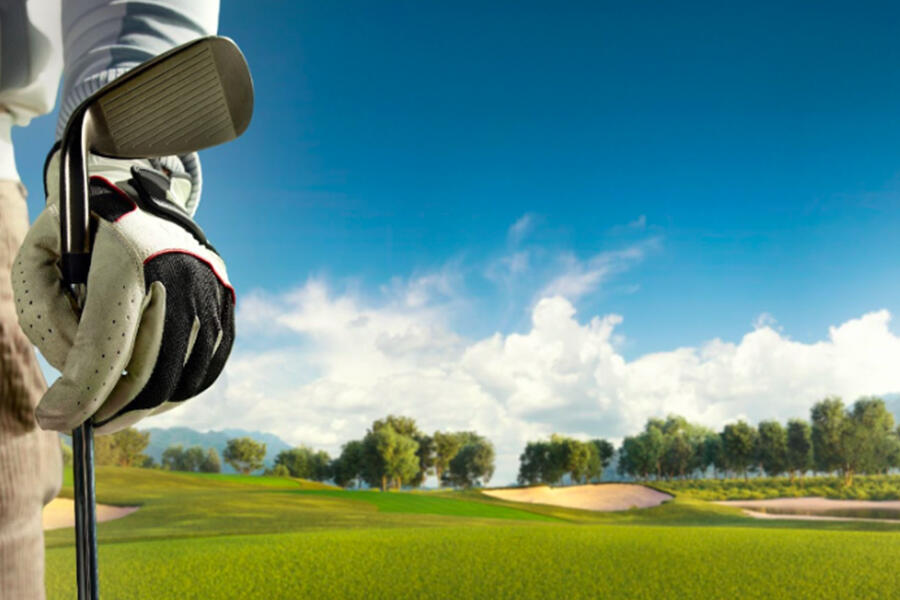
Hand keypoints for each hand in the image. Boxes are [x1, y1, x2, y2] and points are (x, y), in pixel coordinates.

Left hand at [13, 150, 233, 432]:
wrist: (141, 193)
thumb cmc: (82, 230)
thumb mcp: (40, 254)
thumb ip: (41, 313)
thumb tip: (69, 375)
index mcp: (126, 259)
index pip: (107, 346)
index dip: (79, 395)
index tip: (52, 420)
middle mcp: (180, 276)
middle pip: (149, 373)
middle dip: (110, 411)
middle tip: (82, 423)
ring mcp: (211, 292)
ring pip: (182, 379)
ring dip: (143, 408)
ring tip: (113, 410)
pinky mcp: (227, 303)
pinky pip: (207, 369)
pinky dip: (177, 393)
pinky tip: (150, 395)